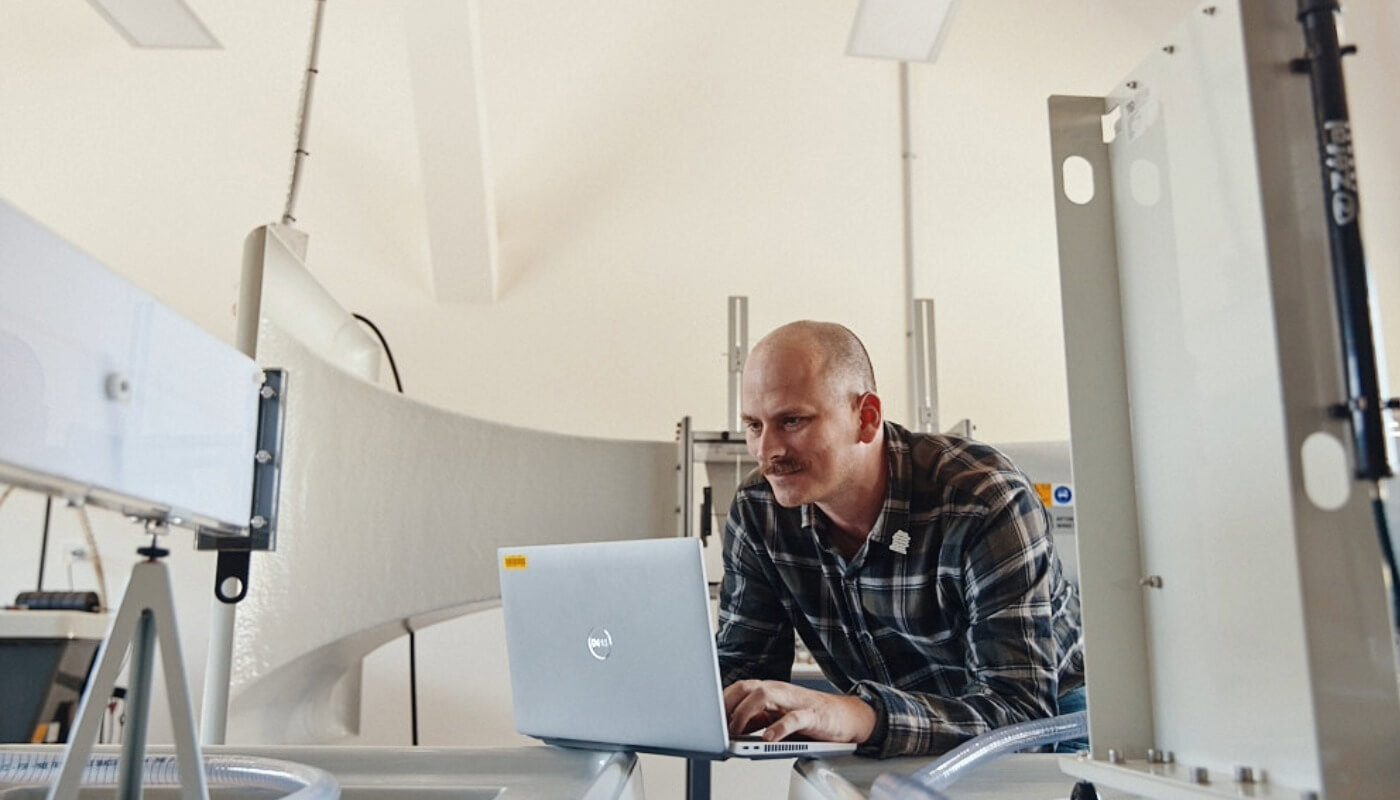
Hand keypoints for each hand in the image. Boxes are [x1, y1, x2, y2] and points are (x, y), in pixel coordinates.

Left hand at [723, 680, 875, 744]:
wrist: (846, 716)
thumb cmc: (810, 716)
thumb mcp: (777, 717)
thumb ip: (756, 720)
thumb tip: (730, 730)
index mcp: (770, 690)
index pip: (738, 688)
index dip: (721, 700)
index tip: (707, 716)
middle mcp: (780, 691)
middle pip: (746, 687)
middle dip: (729, 704)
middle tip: (718, 724)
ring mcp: (795, 701)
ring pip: (764, 696)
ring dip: (745, 713)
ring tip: (737, 731)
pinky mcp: (812, 715)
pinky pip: (793, 718)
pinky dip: (778, 728)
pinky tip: (768, 739)